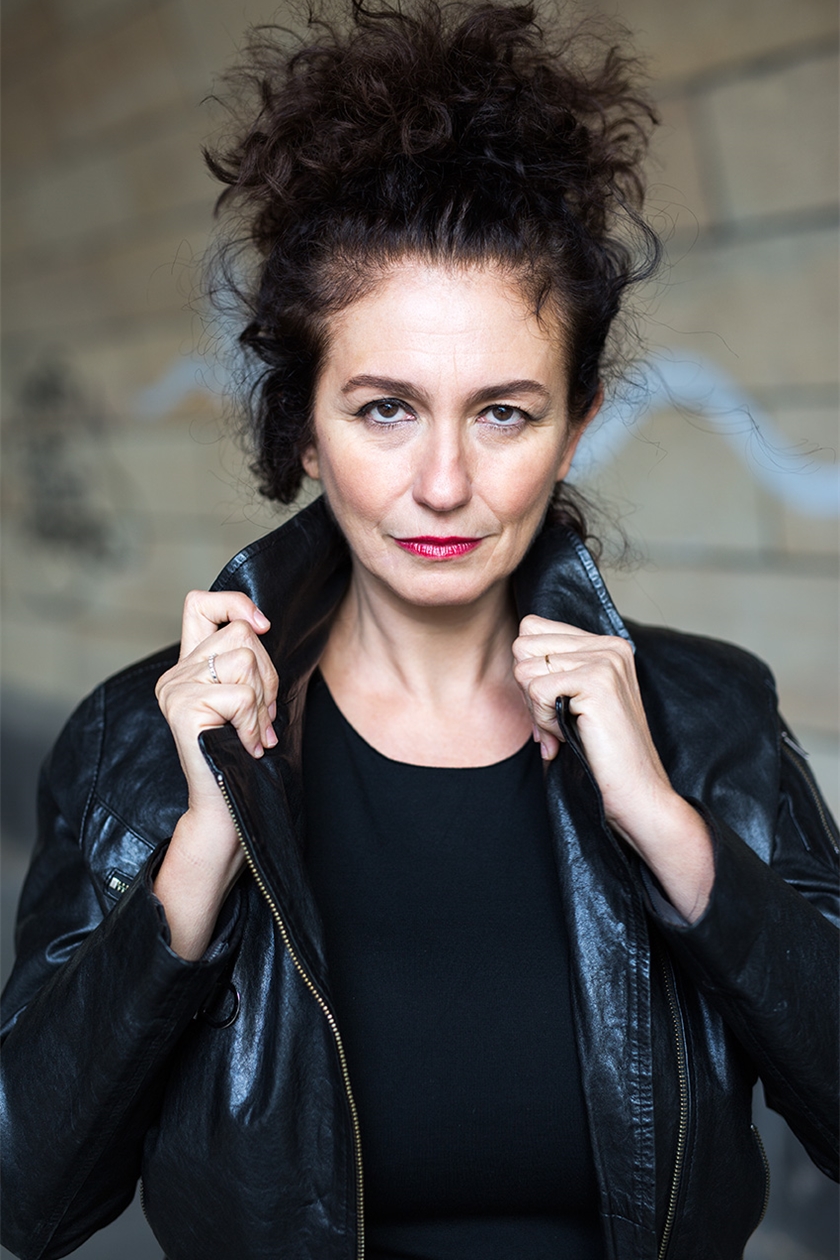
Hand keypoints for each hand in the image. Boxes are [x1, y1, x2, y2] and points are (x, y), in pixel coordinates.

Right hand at [153, 591, 278, 957]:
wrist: (226, 807)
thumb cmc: (242, 756)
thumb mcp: (249, 700)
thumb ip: (248, 665)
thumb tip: (262, 625)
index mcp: (189, 666)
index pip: (201, 603)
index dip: (235, 603)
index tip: (264, 625)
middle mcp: (174, 674)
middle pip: (241, 634)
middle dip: (268, 674)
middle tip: (263, 715)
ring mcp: (175, 690)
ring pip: (245, 660)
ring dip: (263, 700)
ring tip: (252, 731)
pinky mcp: (182, 708)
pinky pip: (240, 695)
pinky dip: (255, 722)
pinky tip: (247, 745)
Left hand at [513, 614, 712, 920]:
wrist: (637, 794)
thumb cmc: (601, 755)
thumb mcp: (572, 702)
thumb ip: (551, 671)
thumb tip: (517, 650)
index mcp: (605, 645)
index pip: (532, 629)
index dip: (531, 672)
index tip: (555, 705)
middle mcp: (608, 645)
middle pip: (524, 645)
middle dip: (530, 690)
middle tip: (559, 721)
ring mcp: (605, 661)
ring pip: (525, 669)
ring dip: (537, 709)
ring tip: (567, 730)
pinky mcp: (597, 682)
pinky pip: (537, 691)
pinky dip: (543, 720)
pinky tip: (568, 735)